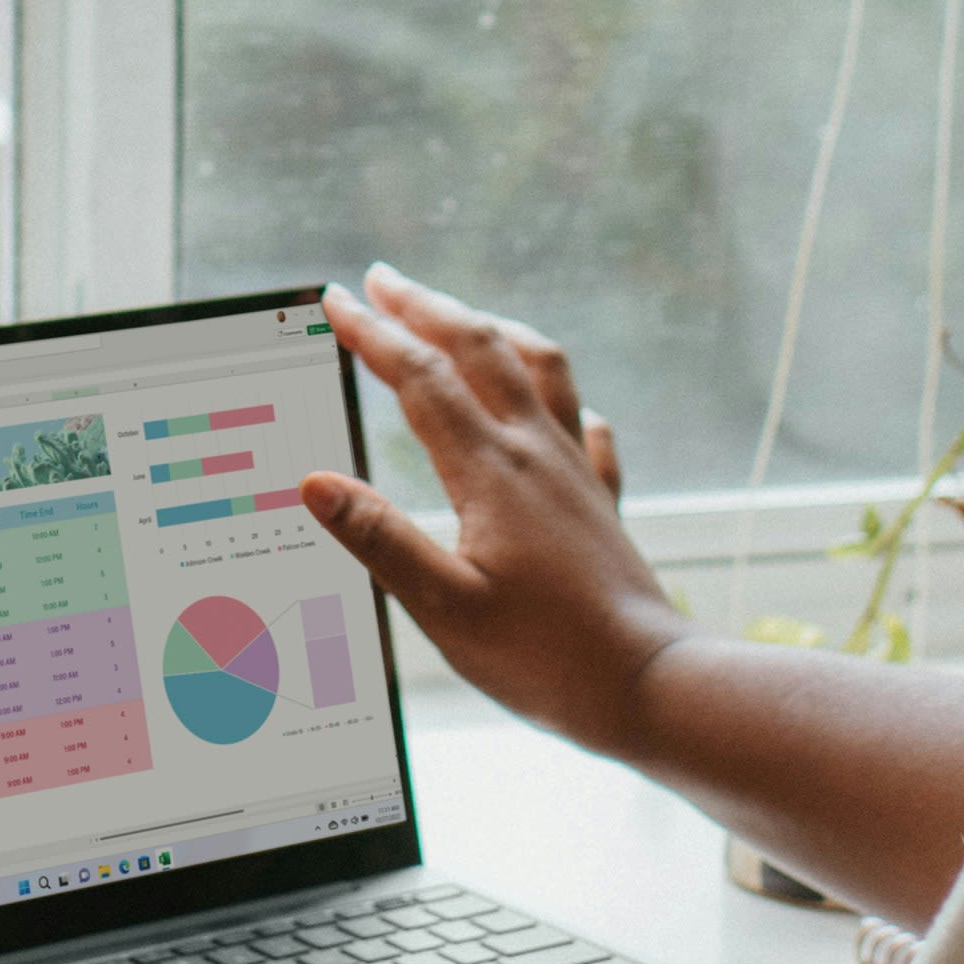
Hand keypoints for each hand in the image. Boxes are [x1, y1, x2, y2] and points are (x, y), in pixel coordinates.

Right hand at [303, 266, 681, 747]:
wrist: (647, 684)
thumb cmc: (545, 657)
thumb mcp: (443, 608)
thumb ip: (379, 539)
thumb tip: (315, 483)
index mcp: (491, 471)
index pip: (420, 378)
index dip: (373, 333)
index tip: (334, 299)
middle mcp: (537, 454)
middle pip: (479, 349)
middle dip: (425, 306)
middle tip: (381, 279)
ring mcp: (575, 474)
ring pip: (539, 369)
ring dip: (494, 330)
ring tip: (466, 316)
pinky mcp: (602, 504)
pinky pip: (586, 431)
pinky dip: (563, 404)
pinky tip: (562, 412)